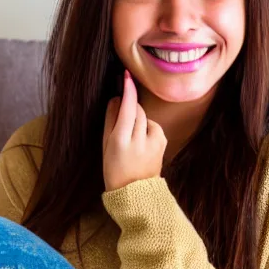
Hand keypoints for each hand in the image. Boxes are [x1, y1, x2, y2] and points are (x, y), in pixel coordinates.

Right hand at [103, 70, 166, 191]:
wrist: (136, 192)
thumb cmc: (115, 169)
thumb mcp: (106, 145)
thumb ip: (111, 120)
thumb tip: (117, 98)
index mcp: (121, 140)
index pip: (128, 109)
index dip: (128, 91)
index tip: (127, 76)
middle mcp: (140, 140)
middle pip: (137, 111)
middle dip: (130, 110)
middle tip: (121, 125)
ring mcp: (154, 141)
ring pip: (145, 117)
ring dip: (138, 121)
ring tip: (131, 139)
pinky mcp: (163, 142)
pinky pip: (153, 126)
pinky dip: (147, 128)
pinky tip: (141, 142)